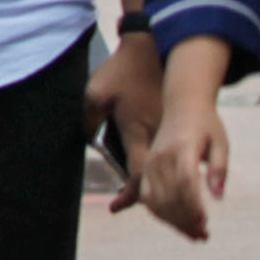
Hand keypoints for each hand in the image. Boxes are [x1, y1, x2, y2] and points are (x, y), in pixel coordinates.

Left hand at [84, 32, 164, 211]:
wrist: (151, 49)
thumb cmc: (121, 71)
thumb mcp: (96, 93)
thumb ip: (90, 120)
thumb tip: (90, 142)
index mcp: (137, 131)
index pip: (136, 175)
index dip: (128, 197)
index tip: (114, 207)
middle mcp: (157, 136)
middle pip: (156, 180)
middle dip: (152, 202)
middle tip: (136, 210)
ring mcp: (166, 130)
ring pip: (164, 171)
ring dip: (159, 190)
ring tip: (149, 204)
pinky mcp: (169, 124)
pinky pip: (167, 156)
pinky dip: (161, 171)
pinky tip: (153, 176)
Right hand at [137, 91, 229, 239]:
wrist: (182, 104)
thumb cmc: (207, 125)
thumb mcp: (221, 143)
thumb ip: (219, 169)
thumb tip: (218, 196)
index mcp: (182, 147)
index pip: (185, 182)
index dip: (193, 205)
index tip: (205, 224)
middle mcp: (162, 156)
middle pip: (169, 195)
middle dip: (186, 220)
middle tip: (204, 236)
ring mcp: (151, 161)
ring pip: (156, 200)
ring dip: (174, 221)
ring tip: (194, 234)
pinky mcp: (146, 166)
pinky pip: (147, 196)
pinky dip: (160, 213)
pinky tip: (178, 222)